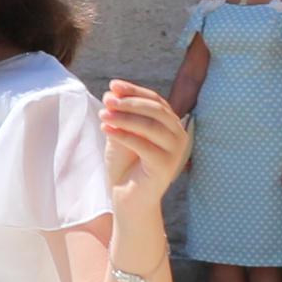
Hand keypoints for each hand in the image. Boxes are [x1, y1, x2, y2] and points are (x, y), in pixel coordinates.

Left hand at [100, 80, 190, 202]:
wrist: (128, 196)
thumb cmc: (125, 163)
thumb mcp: (120, 134)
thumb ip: (119, 115)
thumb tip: (111, 93)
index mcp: (170, 124)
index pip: (155, 100)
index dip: (134, 91)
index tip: (113, 84)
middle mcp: (178, 135)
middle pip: (156, 110)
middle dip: (130, 102)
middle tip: (107, 99)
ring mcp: (175, 151)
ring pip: (151, 126)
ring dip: (125, 117)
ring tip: (103, 114)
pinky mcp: (166, 166)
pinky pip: (144, 146)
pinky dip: (123, 135)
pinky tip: (106, 129)